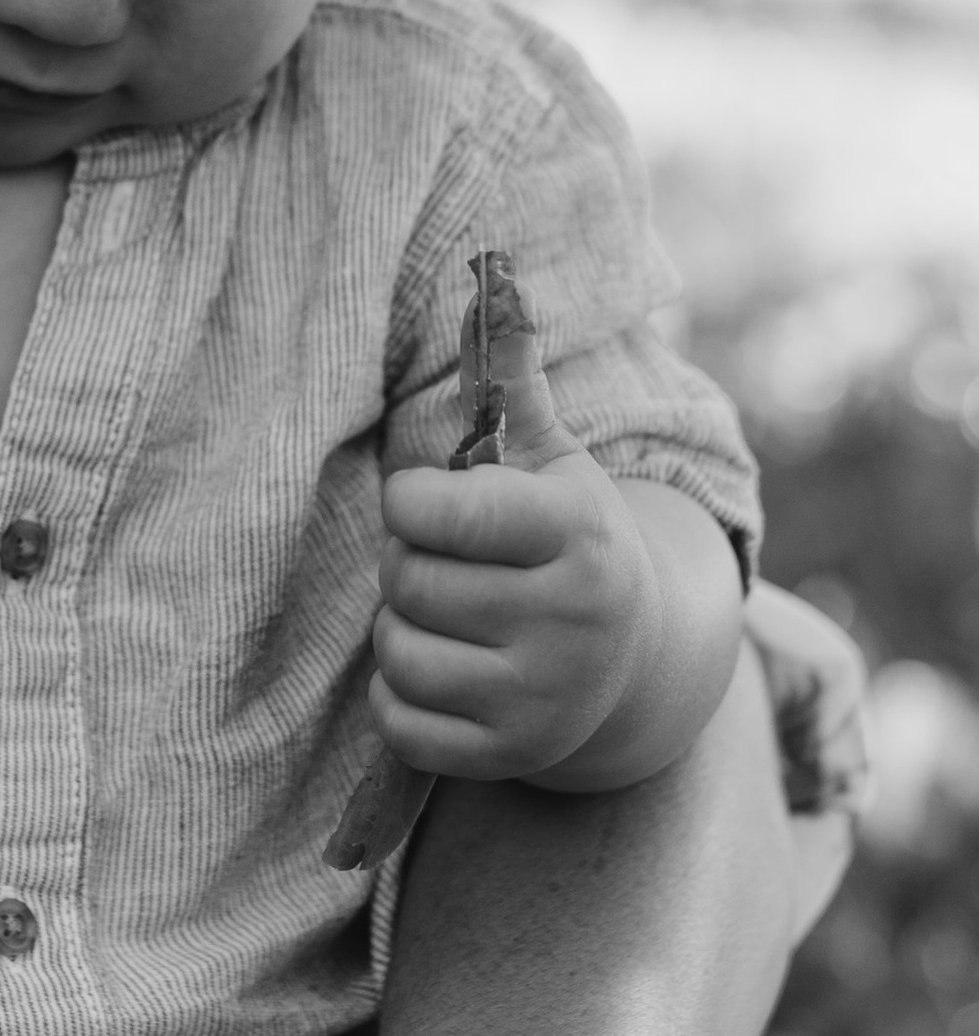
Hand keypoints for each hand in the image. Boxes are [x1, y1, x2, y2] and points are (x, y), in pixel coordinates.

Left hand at [370, 321, 657, 782]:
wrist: (636, 663)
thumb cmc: (570, 543)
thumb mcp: (558, 464)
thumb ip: (516, 387)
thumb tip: (497, 280)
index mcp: (578, 536)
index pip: (435, 510)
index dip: (411, 502)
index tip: (432, 505)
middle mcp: (570, 621)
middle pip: (408, 582)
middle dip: (410, 566)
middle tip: (448, 566)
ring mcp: (543, 697)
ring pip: (398, 653)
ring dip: (402, 631)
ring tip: (448, 616)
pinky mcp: (509, 755)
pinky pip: (399, 723)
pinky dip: (401, 698)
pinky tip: (446, 671)